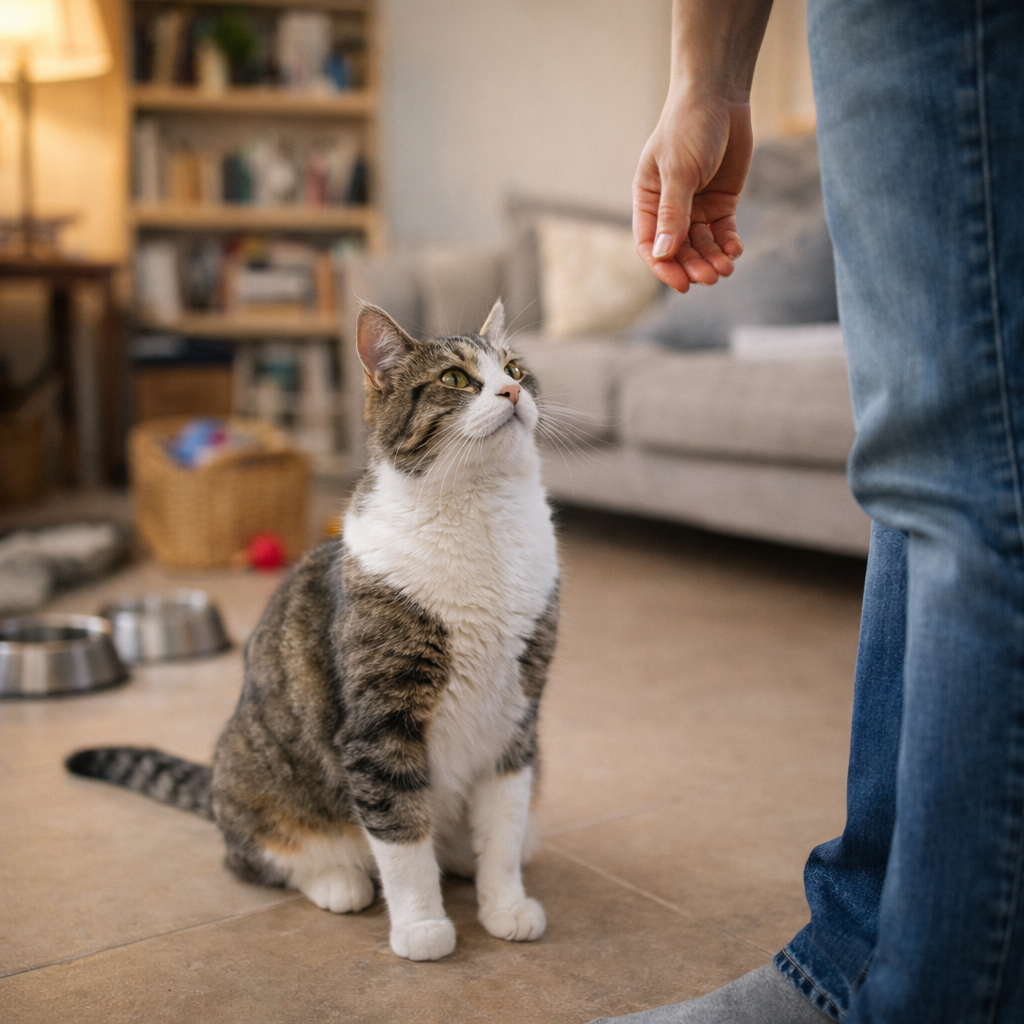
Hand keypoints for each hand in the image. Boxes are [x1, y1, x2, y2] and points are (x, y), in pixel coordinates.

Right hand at [634, 89, 752, 292]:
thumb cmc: (688, 127)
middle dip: (694, 265)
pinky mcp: (720, 202)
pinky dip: (728, 244)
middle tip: (712, 276)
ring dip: (712, 259)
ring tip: (726, 268)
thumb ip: (673, 213)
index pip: (650, 244)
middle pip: (678, 249)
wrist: (719, 95)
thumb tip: (663, 253)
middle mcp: (669, 208)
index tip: (682, 283)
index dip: (664, 266)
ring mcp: (695, 206)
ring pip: (701, 245)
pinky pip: (722, 232)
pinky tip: (735, 250)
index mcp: (648, 200)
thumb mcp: (679, 171)